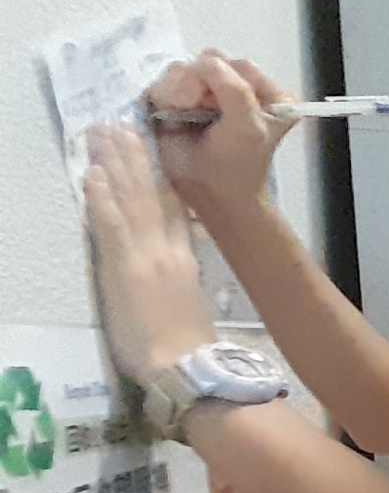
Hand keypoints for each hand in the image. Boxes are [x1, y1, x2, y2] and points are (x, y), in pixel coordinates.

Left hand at [83, 125, 216, 380]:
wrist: (187, 368)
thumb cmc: (187, 346)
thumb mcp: (190, 301)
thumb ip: (179, 273)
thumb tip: (171, 257)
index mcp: (184, 257)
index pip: (172, 207)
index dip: (159, 175)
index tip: (150, 147)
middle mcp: (168, 249)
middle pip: (150, 194)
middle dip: (134, 157)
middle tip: (119, 124)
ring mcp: (147, 256)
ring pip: (131, 201)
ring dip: (115, 165)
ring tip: (103, 135)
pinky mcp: (126, 269)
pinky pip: (113, 226)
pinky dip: (104, 199)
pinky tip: (95, 175)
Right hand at [145, 51, 293, 221]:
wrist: (211, 196)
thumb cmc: (232, 166)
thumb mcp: (245, 125)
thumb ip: (231, 87)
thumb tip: (199, 64)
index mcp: (267, 93)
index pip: (235, 64)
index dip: (217, 82)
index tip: (212, 110)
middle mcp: (240, 87)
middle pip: (208, 61)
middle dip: (196, 85)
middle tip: (195, 113)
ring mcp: (209, 92)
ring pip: (185, 69)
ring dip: (179, 91)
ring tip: (184, 117)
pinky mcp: (181, 100)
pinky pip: (167, 80)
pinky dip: (165, 95)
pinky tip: (173, 116)